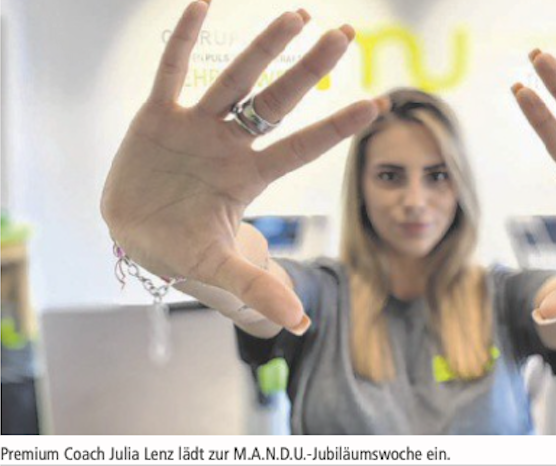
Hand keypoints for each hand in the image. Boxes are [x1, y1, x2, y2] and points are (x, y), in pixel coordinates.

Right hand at [101, 2, 382, 329]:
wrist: (136, 234)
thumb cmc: (183, 250)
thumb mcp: (218, 271)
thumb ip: (257, 288)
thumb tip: (301, 323)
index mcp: (248, 177)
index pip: (301, 148)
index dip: (337, 128)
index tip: (378, 103)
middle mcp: (229, 145)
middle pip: (276, 102)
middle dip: (309, 70)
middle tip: (345, 35)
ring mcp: (196, 128)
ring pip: (235, 79)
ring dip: (263, 47)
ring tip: (298, 15)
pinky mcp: (157, 118)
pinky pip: (171, 72)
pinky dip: (182, 41)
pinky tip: (201, 4)